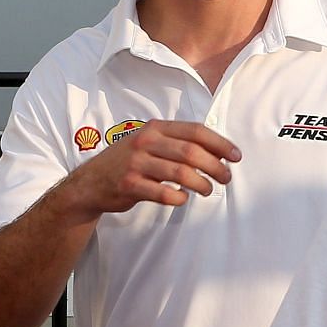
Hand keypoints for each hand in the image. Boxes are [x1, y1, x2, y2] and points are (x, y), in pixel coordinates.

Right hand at [57, 120, 239, 216]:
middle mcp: (145, 142)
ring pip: (180, 173)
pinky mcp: (129, 185)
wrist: (91, 183)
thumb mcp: (148, 143)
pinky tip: (182, 199)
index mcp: (155, 128)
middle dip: (215, 166)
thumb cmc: (127, 163)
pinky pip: (163, 193)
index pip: (195, 131)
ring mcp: (136, 163)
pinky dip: (178, 198)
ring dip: (201, 184)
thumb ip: (176, 143)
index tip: (236, 156)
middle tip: (226, 178)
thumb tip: (217, 152)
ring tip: (208, 190)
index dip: (220, 144)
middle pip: (191, 152)